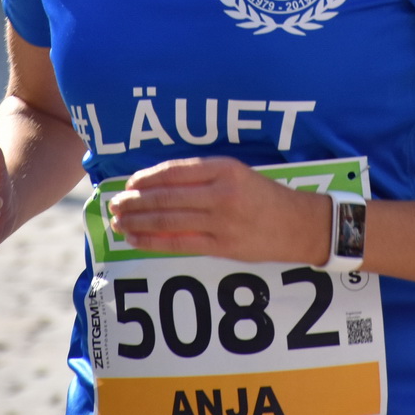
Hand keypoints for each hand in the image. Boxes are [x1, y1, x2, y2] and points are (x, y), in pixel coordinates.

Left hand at [107, 157, 331, 264]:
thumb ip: (203, 175)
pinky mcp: (221, 246)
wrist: (299, 225)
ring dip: (137, 221)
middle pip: (166, 197)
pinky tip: (135, 239)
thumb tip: (158, 182)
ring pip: (168, 220)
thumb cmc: (265, 196)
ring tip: (118, 221)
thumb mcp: (238, 172)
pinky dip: (152, 241)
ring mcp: (220, 221)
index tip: (128, 183)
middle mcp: (221, 193)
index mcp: (224, 169)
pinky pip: (178, 243)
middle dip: (134, 201)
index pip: (174, 171)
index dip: (146, 178)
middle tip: (115, 204)